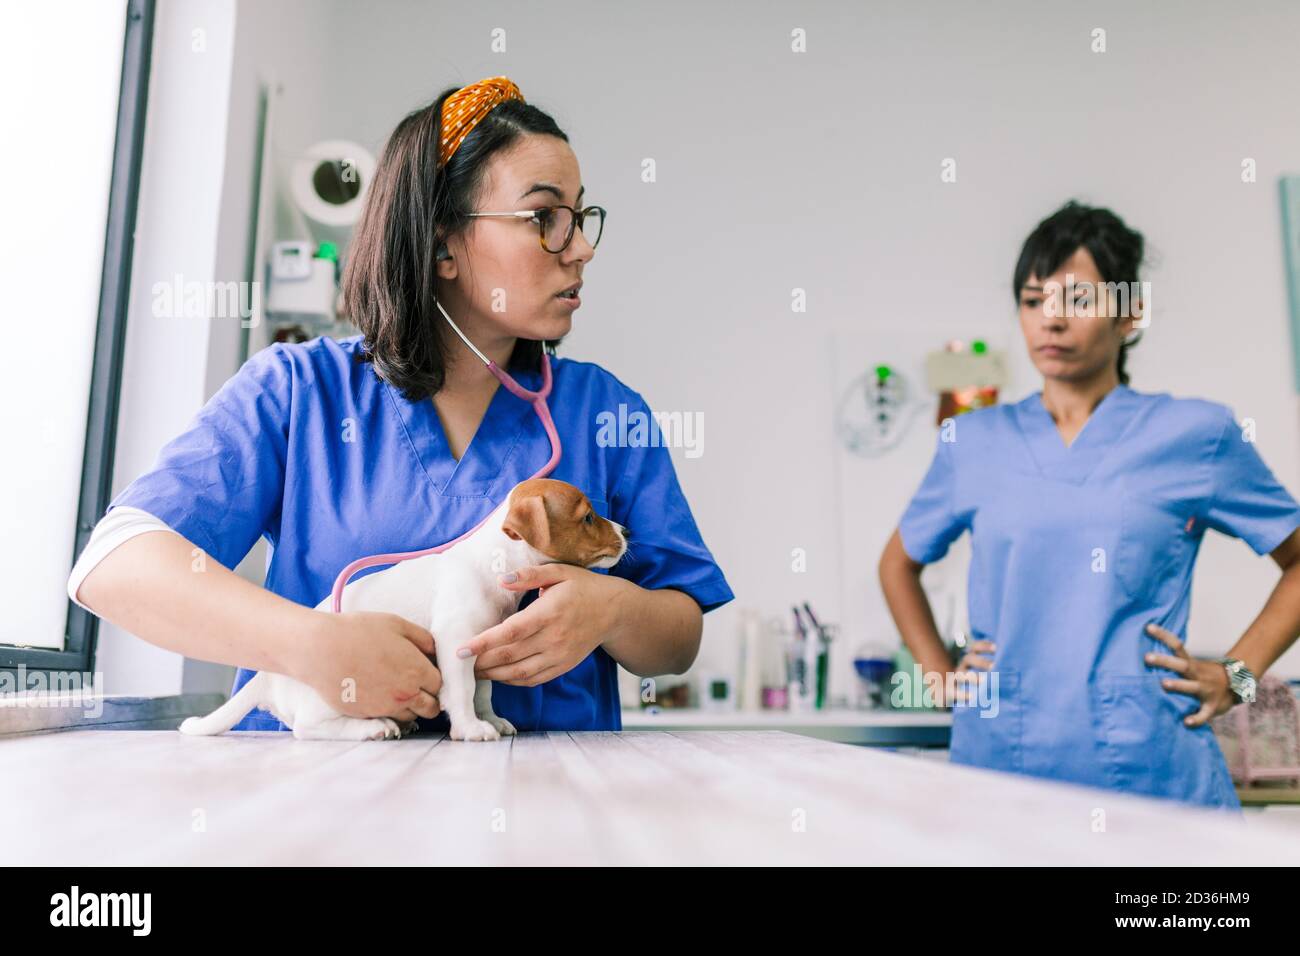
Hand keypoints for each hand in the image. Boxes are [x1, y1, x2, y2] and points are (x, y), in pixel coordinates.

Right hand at [297, 611, 442, 721]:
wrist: (321, 648)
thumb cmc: (359, 631)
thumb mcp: (397, 624)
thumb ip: (423, 639)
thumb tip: (435, 652)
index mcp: (417, 671)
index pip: (440, 685)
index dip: (435, 678)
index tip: (428, 672)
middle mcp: (405, 694)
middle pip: (431, 708)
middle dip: (430, 699)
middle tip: (419, 687)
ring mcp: (385, 708)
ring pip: (410, 717)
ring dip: (410, 707)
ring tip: (398, 691)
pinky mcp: (365, 715)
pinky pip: (386, 719)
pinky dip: (387, 711)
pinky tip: (378, 694)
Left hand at [459, 564, 631, 686]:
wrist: (614, 611)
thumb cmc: (583, 587)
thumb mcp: (559, 572)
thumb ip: (529, 575)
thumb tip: (502, 580)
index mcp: (550, 613)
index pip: (511, 632)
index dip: (484, 642)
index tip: (461, 648)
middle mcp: (554, 638)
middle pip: (510, 656)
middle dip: (481, 662)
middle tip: (458, 663)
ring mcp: (559, 655)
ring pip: (519, 672)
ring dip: (493, 675)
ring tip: (473, 671)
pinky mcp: (563, 666)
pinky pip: (533, 679)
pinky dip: (512, 681)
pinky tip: (498, 675)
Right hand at [950, 640, 995, 705]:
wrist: (952, 696)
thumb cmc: (979, 686)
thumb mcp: (985, 674)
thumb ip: (995, 669)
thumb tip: (1016, 664)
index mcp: (970, 660)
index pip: (975, 648)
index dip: (984, 646)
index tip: (996, 648)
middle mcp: (962, 667)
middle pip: (969, 659)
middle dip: (981, 662)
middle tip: (995, 667)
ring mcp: (954, 679)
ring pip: (961, 675)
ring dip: (972, 678)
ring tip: (984, 682)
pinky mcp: (950, 692)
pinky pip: (953, 692)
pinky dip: (962, 694)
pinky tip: (972, 697)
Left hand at [1144, 622, 1236, 726]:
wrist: (1238, 687)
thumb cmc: (1205, 676)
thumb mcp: (1192, 665)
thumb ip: (1174, 661)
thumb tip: (1146, 654)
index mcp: (1192, 664)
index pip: (1177, 646)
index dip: (1163, 636)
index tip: (1148, 627)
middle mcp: (1198, 675)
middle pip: (1181, 665)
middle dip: (1165, 661)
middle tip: (1147, 657)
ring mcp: (1206, 690)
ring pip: (1192, 687)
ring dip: (1178, 685)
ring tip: (1164, 683)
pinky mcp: (1212, 707)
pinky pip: (1204, 714)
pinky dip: (1196, 718)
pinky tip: (1186, 722)